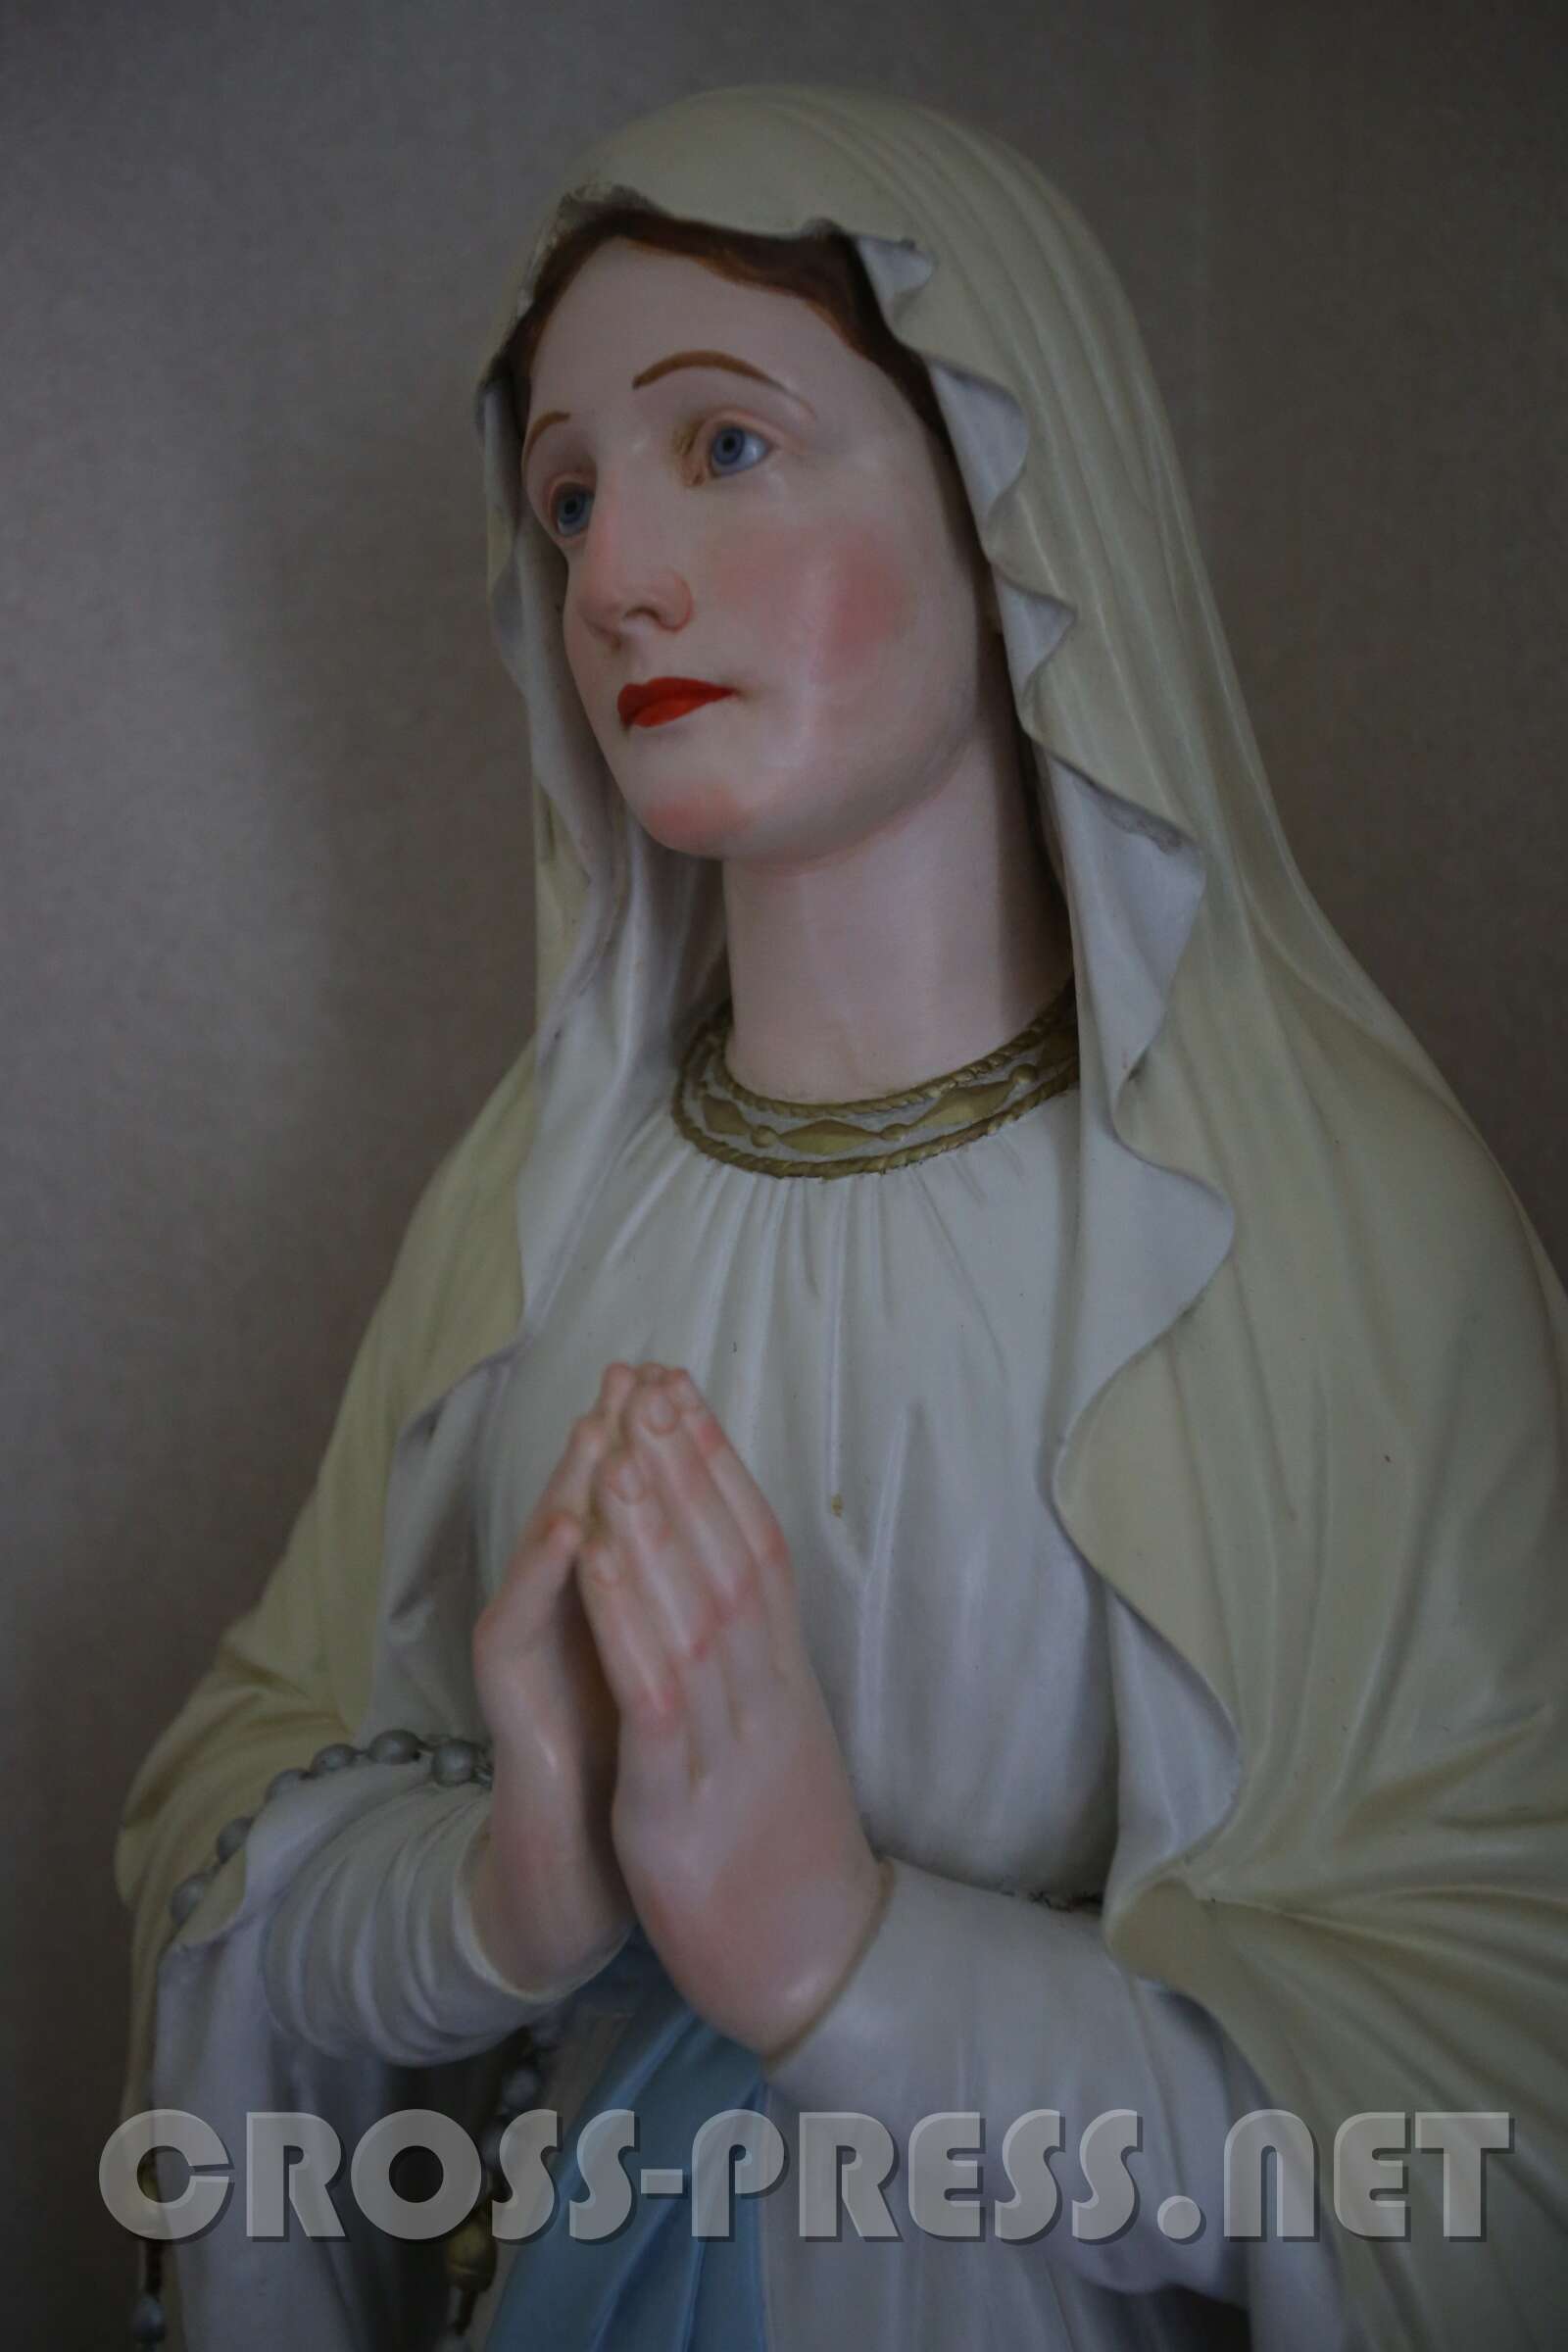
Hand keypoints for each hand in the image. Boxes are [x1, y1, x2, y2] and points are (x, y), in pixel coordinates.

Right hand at [469, 1363, 643, 1992]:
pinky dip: (541, 1580)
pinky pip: (516, 1634)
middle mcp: (564, 1623)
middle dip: (613, 1440)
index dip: (658, 1448)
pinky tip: (567, 1531)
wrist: (576, 1888)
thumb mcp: (674, 1682)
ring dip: (572, 1486)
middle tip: (636, 1368)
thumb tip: (721, 1540)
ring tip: (603, 1423)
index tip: (686, 1379)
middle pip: (584, 1511)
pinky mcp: (506, 1713)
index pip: (635, 1513)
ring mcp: (529, 1663)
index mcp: (619, 1612)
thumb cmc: (628, 1776)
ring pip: (543, 1556)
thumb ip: (680, 1612)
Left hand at [577, 1366, 887, 2056]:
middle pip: (727, 1555)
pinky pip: (653, 1687)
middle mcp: (765, 1691)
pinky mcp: (680, 1796)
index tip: (685, 1394)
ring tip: (616, 1437)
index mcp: (786, 1680)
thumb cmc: (794, 1855)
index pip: (759, 1548)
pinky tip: (595, 1553)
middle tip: (649, 1377)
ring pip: (691, 1605)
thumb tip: (751, 1595)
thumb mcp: (790, 1743)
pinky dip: (624, 1611)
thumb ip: (769, 1669)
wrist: (819, 1970)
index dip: (719, 1467)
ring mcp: (726, 1741)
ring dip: (651, 1517)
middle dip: (684, 1463)